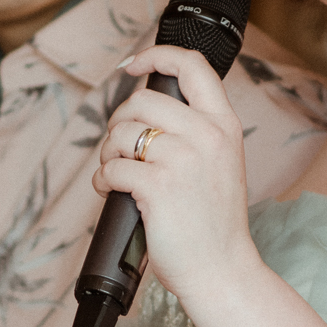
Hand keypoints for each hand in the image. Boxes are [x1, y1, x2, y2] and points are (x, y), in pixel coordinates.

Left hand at [94, 44, 258, 304]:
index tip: (133, 65)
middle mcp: (207, 135)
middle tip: (119, 149)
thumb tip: (145, 107)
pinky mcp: (158, 186)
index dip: (156, 56)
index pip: (193, 66)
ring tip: (116, 172)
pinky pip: (112, 168)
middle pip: (141, 101)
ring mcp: (183, 160)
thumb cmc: (214, 223)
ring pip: (122, 133)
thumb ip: (195, 131)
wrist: (222, 270)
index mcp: (224, 125)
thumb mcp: (220, 163)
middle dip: (118, 123)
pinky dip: (102, 180)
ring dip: (108, 153)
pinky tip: (111, 192)